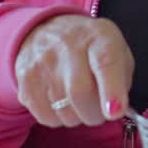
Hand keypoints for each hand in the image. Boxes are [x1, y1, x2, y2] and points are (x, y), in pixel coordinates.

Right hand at [14, 15, 133, 127]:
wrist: (46, 30)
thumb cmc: (90, 47)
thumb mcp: (117, 50)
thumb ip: (122, 79)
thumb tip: (116, 109)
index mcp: (98, 38)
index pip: (105, 62)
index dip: (111, 90)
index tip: (115, 111)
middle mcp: (67, 47)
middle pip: (80, 93)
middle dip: (95, 113)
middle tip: (101, 111)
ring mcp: (42, 63)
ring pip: (64, 112)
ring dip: (78, 116)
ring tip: (79, 101)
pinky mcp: (24, 81)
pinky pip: (46, 117)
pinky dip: (59, 118)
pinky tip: (61, 101)